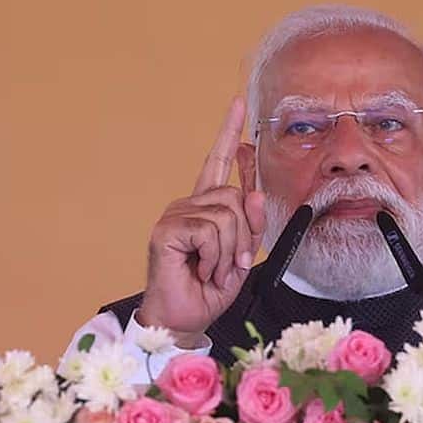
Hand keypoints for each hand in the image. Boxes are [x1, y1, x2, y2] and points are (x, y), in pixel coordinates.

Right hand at [136, 97, 266, 344]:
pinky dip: (216, 256)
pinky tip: (200, 268)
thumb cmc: (208, 291)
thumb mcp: (242, 257)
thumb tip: (255, 192)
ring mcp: (175, 215)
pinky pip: (211, 230)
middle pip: (236, 198)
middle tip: (228, 266)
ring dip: (230, 252)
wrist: (184, 319)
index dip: (229, 133)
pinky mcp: (167, 229)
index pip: (219, 163)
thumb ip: (252, 225)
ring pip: (228, 214)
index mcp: (206, 208)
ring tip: (212, 270)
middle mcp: (188, 205)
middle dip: (244, 238)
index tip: (239, 104)